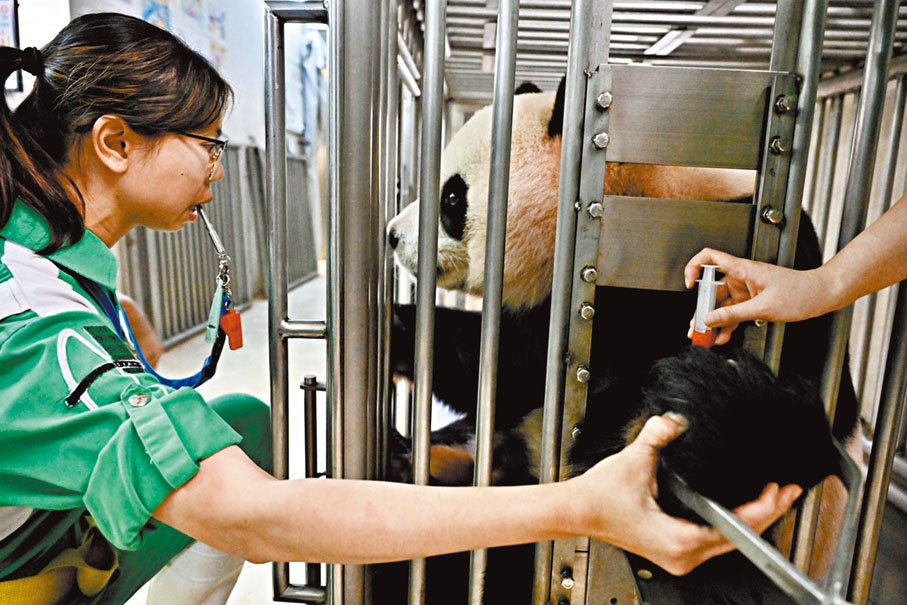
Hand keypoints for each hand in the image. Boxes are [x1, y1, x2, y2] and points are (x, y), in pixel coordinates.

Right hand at [568, 414, 801, 574]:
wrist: (578, 510)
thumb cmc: (599, 497)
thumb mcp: (634, 461)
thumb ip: (659, 435)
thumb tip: (678, 419)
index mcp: (678, 542)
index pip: (734, 529)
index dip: (762, 509)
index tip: (779, 492)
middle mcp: (683, 556)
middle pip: (738, 538)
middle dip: (767, 513)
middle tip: (788, 491)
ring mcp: (680, 556)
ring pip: (729, 541)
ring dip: (752, 518)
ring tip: (774, 497)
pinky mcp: (676, 549)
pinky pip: (715, 539)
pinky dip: (733, 521)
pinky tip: (744, 507)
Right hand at [683, 248, 830, 344]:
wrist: (822, 295)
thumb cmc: (801, 292)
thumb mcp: (763, 307)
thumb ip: (733, 315)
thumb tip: (710, 319)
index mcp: (742, 269)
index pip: (709, 258)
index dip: (694, 267)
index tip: (688, 285)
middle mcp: (741, 277)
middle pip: (712, 290)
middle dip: (702, 310)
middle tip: (696, 328)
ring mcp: (746, 290)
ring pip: (721, 305)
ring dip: (713, 322)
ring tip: (705, 338)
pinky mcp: (752, 301)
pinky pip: (733, 313)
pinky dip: (727, 324)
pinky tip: (721, 336)